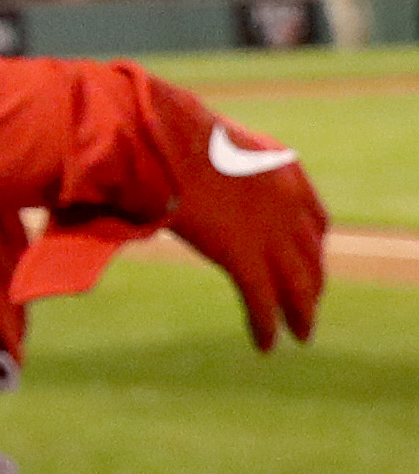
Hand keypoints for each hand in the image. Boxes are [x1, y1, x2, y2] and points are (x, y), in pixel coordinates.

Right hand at [165, 103, 326, 350]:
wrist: (157, 135)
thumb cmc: (162, 127)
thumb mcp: (203, 139)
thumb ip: (210, 161)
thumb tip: (179, 166)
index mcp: (282, 169)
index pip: (315, 218)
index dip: (315, 245)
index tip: (311, 259)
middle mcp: (287, 203)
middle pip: (312, 256)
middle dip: (313, 284)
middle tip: (309, 304)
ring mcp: (270, 232)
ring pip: (299, 286)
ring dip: (302, 314)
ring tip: (301, 334)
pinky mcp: (244, 258)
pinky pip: (262, 302)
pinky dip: (266, 326)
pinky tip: (265, 345)